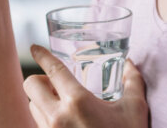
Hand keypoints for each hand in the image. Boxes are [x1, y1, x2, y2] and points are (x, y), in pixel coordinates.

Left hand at [23, 45, 148, 127]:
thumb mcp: (135, 109)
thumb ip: (133, 82)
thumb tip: (130, 63)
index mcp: (78, 101)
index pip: (53, 69)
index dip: (42, 55)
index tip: (35, 47)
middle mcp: (58, 117)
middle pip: (31, 85)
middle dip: (39, 80)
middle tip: (54, 84)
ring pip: (32, 106)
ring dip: (41, 100)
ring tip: (59, 104)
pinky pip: (38, 126)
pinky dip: (45, 119)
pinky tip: (61, 121)